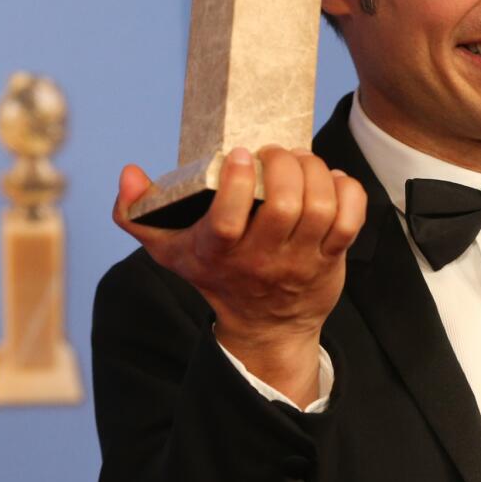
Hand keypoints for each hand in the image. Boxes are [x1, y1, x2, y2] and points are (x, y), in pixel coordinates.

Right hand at [112, 146, 365, 405]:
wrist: (266, 327)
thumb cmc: (217, 274)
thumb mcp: (169, 249)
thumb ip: (139, 213)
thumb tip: (130, 173)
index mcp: (218, 252)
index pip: (227, 219)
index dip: (236, 182)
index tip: (240, 154)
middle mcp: (261, 258)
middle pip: (284, 205)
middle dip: (285, 165)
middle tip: (275, 154)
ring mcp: (300, 260)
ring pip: (320, 207)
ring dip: (315, 171)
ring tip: (301, 161)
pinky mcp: (331, 258)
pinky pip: (350, 219)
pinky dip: (348, 190)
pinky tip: (332, 180)